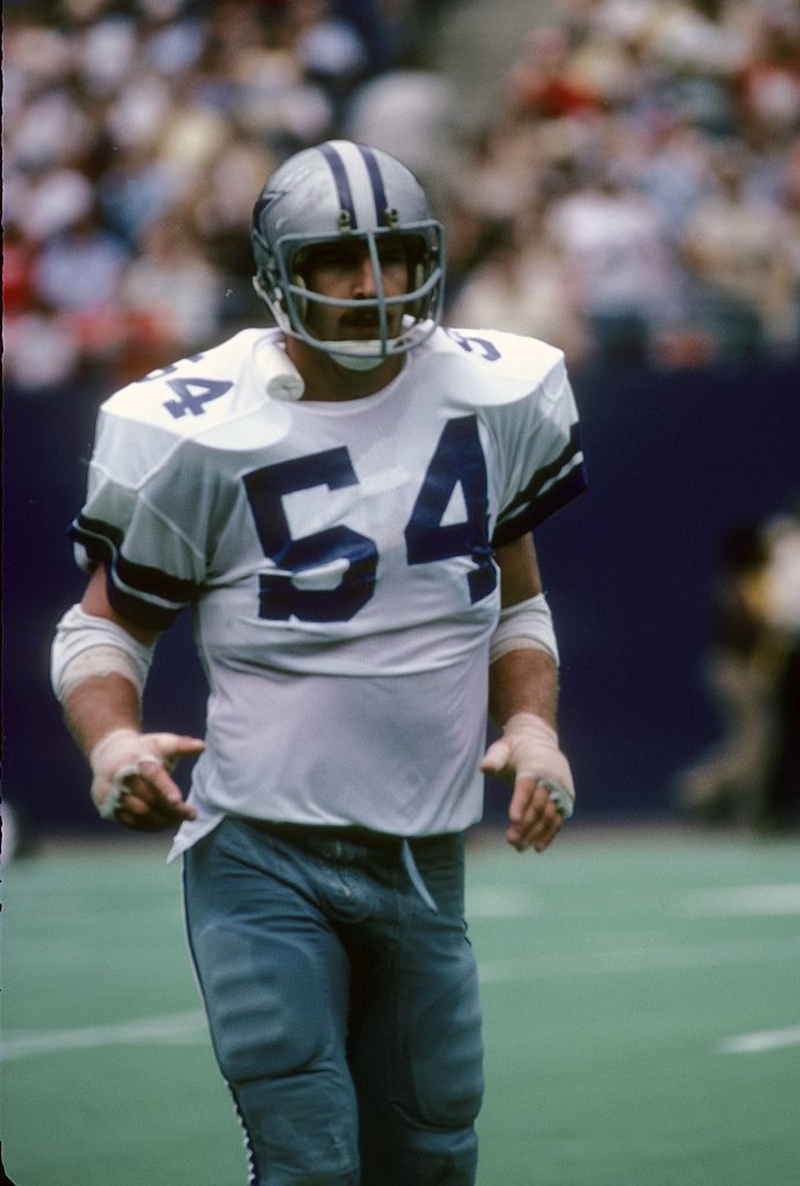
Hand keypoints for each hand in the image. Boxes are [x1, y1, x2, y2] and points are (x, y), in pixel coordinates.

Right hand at [89, 728, 204, 830]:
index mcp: (136, 759)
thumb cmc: (143, 750)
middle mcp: (121, 777)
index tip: (179, 801)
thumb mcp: (161, 743)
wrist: (108, 755)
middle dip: (172, 809)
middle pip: (149, 799)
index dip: (165, 788)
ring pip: (140, 814)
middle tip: (191, 814)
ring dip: (163, 820)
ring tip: (180, 819)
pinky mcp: (108, 808)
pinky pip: (132, 823)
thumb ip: (181, 745)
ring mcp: (112, 794)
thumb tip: (202, 746)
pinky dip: (150, 826)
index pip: (152, 775)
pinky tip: (164, 823)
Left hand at [480, 712, 574, 852]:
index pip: (527, 786)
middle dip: (526, 824)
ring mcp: (561, 790)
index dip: (520, 803)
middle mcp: (551, 778)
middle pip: (538, 804)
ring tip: (520, 847)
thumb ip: (494, 758)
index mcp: (534, 765)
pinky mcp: (567, 800)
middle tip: (511, 840)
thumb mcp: (501, 748)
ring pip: (549, 815)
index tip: (513, 820)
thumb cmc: (515, 749)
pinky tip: (537, 846)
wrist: (540, 742)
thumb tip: (485, 768)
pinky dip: (549, 834)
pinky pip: (559, 819)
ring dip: (536, 833)